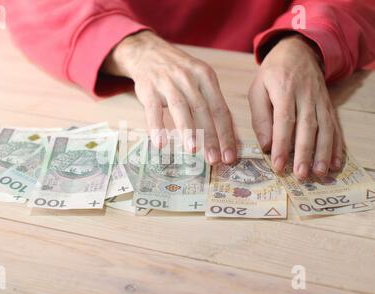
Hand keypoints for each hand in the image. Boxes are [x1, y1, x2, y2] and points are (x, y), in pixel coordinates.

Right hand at [102, 31, 236, 164]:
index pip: (220, 109)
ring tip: (193, 150)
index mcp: (206, 77)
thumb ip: (210, 102)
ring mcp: (167, 82)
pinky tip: (160, 143)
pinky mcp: (148, 88)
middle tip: (214, 159)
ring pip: (180, 108)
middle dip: (211, 137)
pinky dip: (157, 127)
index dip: (226, 134)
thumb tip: (226, 135)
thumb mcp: (198, 78)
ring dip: (187, 130)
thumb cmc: (177, 71)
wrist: (147, 51)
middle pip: (203, 110)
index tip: (229, 155)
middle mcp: (189, 78)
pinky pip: (153, 110)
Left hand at [248, 34, 343, 179]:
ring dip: (323, 153)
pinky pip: (335, 127)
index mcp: (284, 90)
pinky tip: (336, 163)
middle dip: (304, 153)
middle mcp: (306, 95)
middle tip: (301, 175)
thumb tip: (266, 145)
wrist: (298, 51)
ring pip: (325, 128)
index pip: (284, 120)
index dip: (282, 144)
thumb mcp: (257, 90)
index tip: (278, 165)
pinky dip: (337, 146)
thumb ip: (260, 117)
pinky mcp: (329, 105)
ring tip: (319, 173)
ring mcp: (320, 100)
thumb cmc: (272, 74)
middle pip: (307, 127)